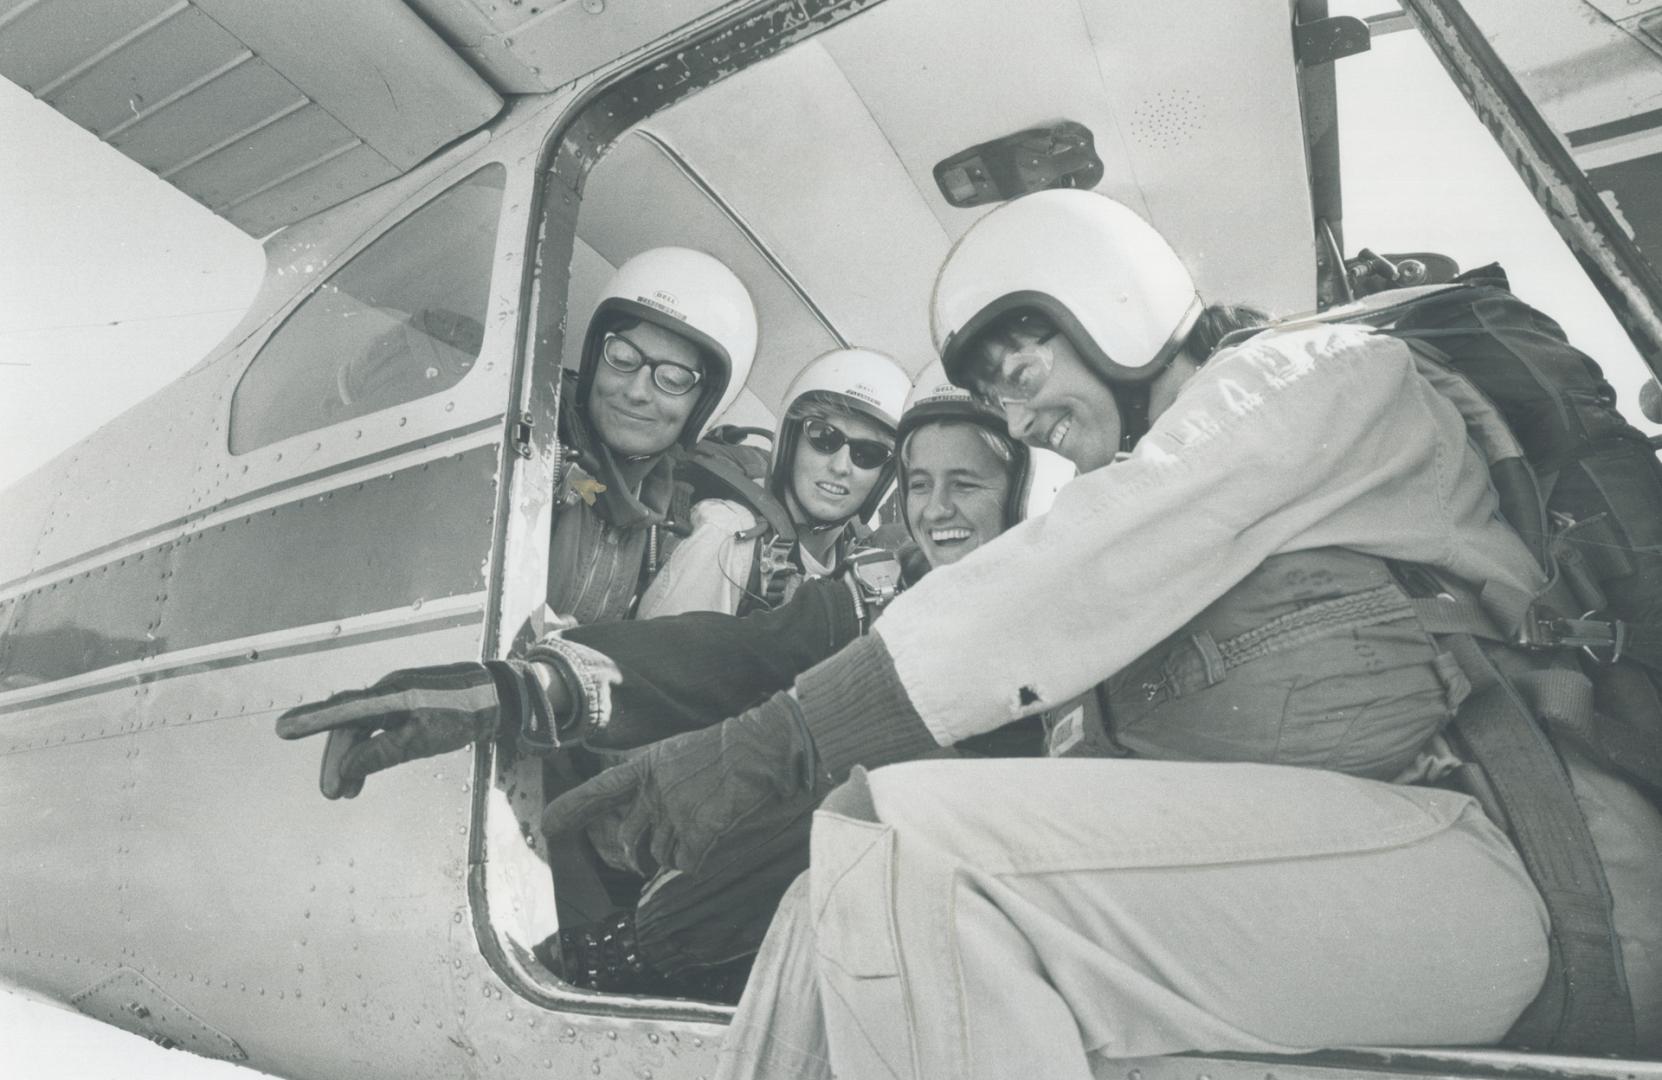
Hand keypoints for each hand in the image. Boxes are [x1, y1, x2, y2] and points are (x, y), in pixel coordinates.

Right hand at [276, 661, 552, 798]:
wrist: (501, 694)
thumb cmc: (467, 713)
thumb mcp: (427, 738)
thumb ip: (386, 753)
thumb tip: (348, 769)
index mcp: (393, 693)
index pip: (344, 708)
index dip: (312, 720)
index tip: (283, 730)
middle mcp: (389, 690)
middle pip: (350, 724)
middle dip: (336, 758)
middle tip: (329, 793)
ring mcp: (397, 697)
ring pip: (361, 729)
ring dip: (350, 759)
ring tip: (344, 794)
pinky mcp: (406, 705)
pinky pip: (377, 728)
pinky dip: (368, 752)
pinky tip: (361, 776)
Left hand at [539, 691, 826, 877]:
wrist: (759, 747)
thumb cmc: (725, 749)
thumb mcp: (678, 753)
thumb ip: (655, 779)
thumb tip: (642, 809)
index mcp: (647, 767)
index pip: (600, 790)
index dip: (572, 808)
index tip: (547, 825)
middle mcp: (654, 790)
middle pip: (628, 839)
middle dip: (633, 858)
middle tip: (641, 864)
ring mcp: (675, 810)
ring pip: (661, 856)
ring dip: (675, 857)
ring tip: (695, 838)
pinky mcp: (698, 829)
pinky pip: (687, 863)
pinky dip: (697, 861)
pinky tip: (711, 841)